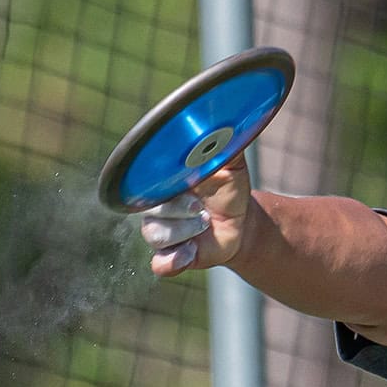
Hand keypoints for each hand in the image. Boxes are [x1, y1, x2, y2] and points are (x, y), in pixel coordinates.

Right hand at [139, 154, 251, 275]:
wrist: (242, 222)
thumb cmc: (229, 189)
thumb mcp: (230, 164)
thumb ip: (223, 145)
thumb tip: (226, 121)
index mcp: (163, 183)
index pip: (144, 183)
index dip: (163, 188)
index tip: (186, 188)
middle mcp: (156, 207)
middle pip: (150, 211)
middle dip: (180, 210)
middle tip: (201, 209)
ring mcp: (161, 232)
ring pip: (155, 236)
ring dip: (185, 233)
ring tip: (205, 225)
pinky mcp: (170, 256)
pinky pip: (160, 264)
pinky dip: (174, 261)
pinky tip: (191, 253)